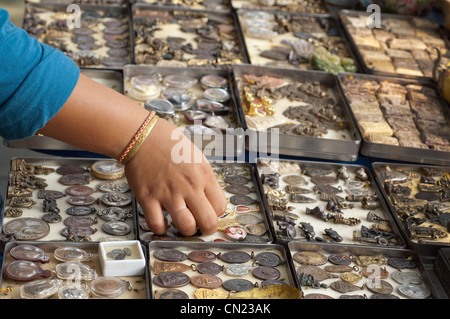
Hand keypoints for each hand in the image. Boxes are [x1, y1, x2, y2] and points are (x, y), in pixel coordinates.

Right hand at [124, 118, 226, 235]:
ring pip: (186, 227)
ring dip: (185, 230)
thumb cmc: (168, 144)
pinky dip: (161, 228)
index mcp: (203, 175)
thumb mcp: (197, 157)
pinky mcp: (148, 198)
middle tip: (199, 226)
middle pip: (208, 222)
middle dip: (205, 228)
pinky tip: (162, 222)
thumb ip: (204, 179)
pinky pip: (157, 225)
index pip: (220, 207)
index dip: (215, 213)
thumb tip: (210, 198)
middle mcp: (189, 186)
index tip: (208, 212)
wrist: (141, 136)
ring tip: (181, 223)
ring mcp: (169, 193)